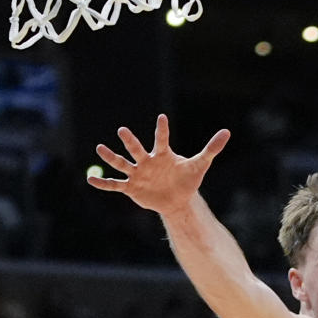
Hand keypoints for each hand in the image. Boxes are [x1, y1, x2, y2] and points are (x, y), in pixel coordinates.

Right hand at [87, 114, 229, 216]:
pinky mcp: (131, 187)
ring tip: (100, 148)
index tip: (163, 118)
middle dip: (130, 142)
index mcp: (162, 154)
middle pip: (137, 149)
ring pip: (122, 164)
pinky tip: (90, 180)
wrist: (177, 198)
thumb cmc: (187, 178)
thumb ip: (211, 149)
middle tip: (122, 131)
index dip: (162, 130)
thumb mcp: (200, 165)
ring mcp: (137, 173)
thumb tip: (227, 132)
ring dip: (111, 157)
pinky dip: (103, 183)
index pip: (162, 140)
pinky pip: (115, 184)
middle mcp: (147, 161)